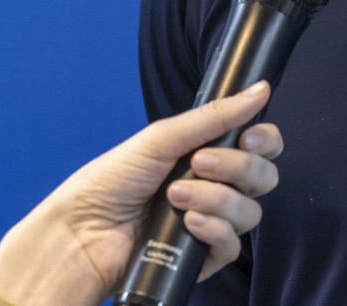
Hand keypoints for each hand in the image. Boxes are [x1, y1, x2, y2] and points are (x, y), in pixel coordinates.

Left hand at [0, 82, 281, 305]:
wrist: (81, 232)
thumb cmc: (112, 181)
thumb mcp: (162, 138)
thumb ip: (216, 116)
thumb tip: (261, 89)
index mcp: (210, 155)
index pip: (261, 147)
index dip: (265, 141)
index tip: (250, 138)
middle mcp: (216, 188)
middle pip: (263, 177)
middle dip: (237, 167)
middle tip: (199, 163)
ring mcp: (212, 223)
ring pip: (250, 211)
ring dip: (217, 199)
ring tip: (176, 197)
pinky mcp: (204, 257)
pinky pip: (233, 245)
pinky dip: (214, 230)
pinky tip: (188, 224)